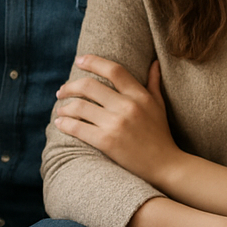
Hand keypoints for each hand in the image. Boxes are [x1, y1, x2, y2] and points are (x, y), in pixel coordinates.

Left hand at [54, 55, 180, 186]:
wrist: (166, 166)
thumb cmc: (160, 135)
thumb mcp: (159, 106)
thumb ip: (153, 84)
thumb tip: (154, 63)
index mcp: (140, 95)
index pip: (113, 70)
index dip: (92, 61)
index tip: (79, 60)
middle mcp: (128, 106)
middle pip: (89, 85)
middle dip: (69, 87)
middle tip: (61, 91)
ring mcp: (116, 124)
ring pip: (79, 106)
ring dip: (64, 107)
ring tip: (61, 110)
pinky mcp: (107, 141)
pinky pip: (78, 127)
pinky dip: (65, 124)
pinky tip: (60, 124)